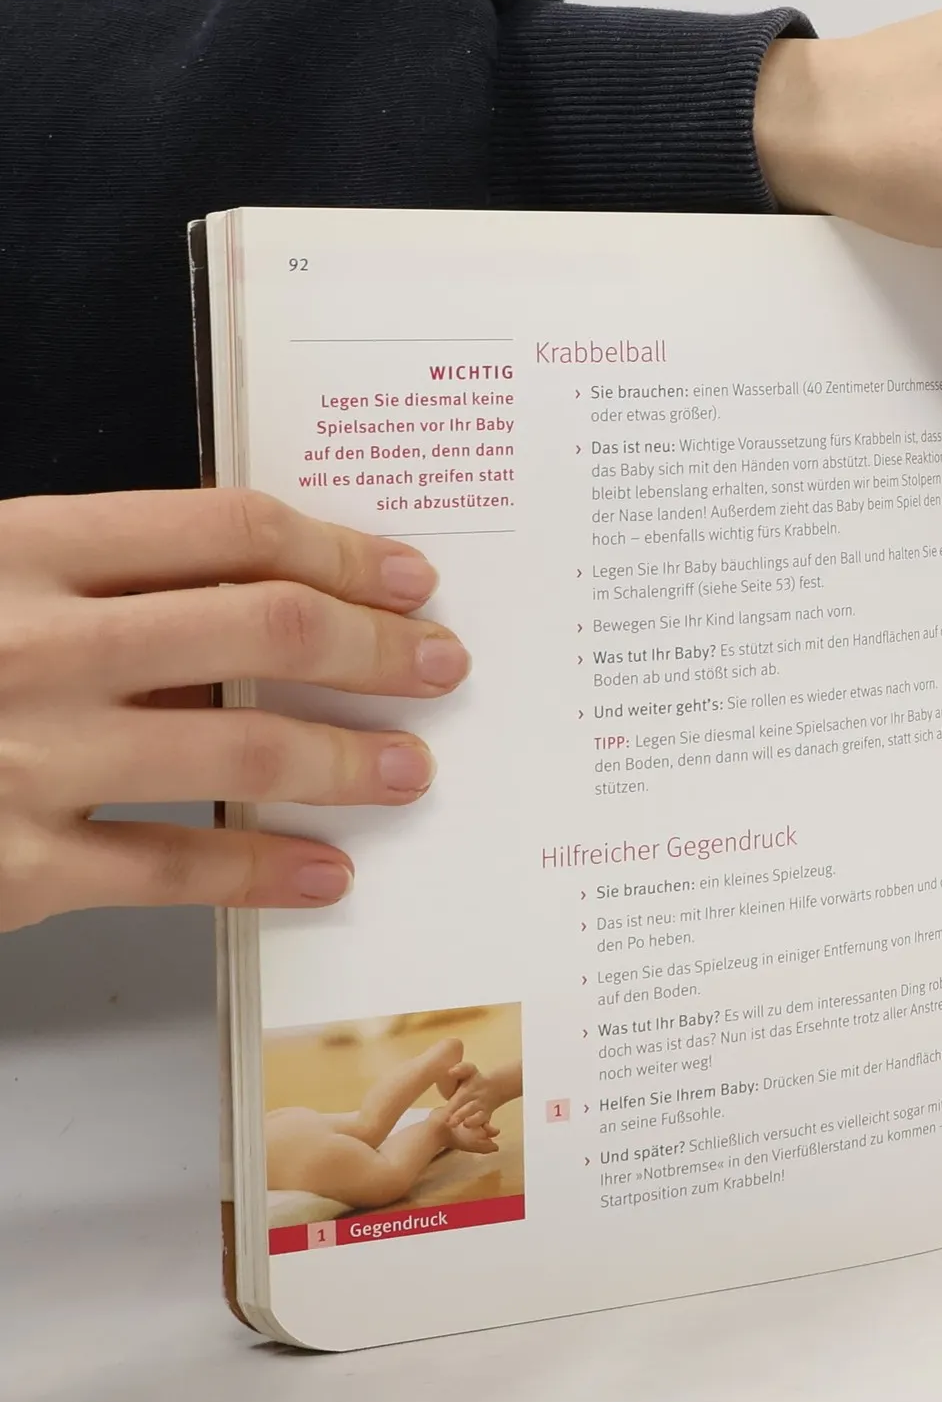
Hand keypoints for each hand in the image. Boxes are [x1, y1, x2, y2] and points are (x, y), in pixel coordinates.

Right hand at [0, 490, 469, 931]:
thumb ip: (103, 591)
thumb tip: (267, 606)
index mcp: (25, 553)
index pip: (229, 532)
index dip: (340, 555)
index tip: (404, 578)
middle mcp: (36, 648)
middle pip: (265, 629)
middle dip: (378, 650)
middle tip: (439, 667)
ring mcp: (29, 758)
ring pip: (244, 751)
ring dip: (349, 762)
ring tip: (408, 769)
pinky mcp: (19, 866)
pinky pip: (176, 867)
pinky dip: (268, 870)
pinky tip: (325, 869)